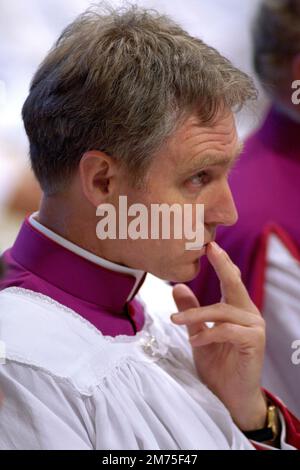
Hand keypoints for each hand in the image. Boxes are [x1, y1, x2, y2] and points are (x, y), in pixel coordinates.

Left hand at [171, 241, 266, 430]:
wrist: (231, 397)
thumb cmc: (218, 365)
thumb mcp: (198, 334)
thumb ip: (191, 312)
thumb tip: (178, 286)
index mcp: (236, 309)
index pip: (229, 280)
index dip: (221, 262)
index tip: (209, 244)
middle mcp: (248, 314)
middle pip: (235, 284)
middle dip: (223, 264)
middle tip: (209, 248)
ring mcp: (254, 327)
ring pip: (223, 310)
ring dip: (197, 314)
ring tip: (177, 322)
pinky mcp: (254, 342)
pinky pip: (228, 330)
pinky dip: (209, 333)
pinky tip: (196, 341)